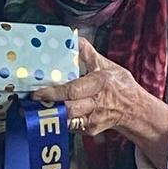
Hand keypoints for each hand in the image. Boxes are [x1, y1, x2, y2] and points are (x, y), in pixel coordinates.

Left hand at [30, 38, 167, 140]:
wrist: (135, 110)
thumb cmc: (120, 86)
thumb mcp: (107, 65)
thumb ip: (88, 53)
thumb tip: (74, 38)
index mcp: (100, 84)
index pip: (73, 91)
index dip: (53, 93)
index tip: (37, 92)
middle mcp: (97, 103)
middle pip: (68, 109)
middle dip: (49, 106)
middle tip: (32, 101)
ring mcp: (94, 119)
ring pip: (68, 121)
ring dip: (52, 115)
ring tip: (37, 108)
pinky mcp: (90, 130)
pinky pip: (71, 126)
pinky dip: (60, 120)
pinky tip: (52, 114)